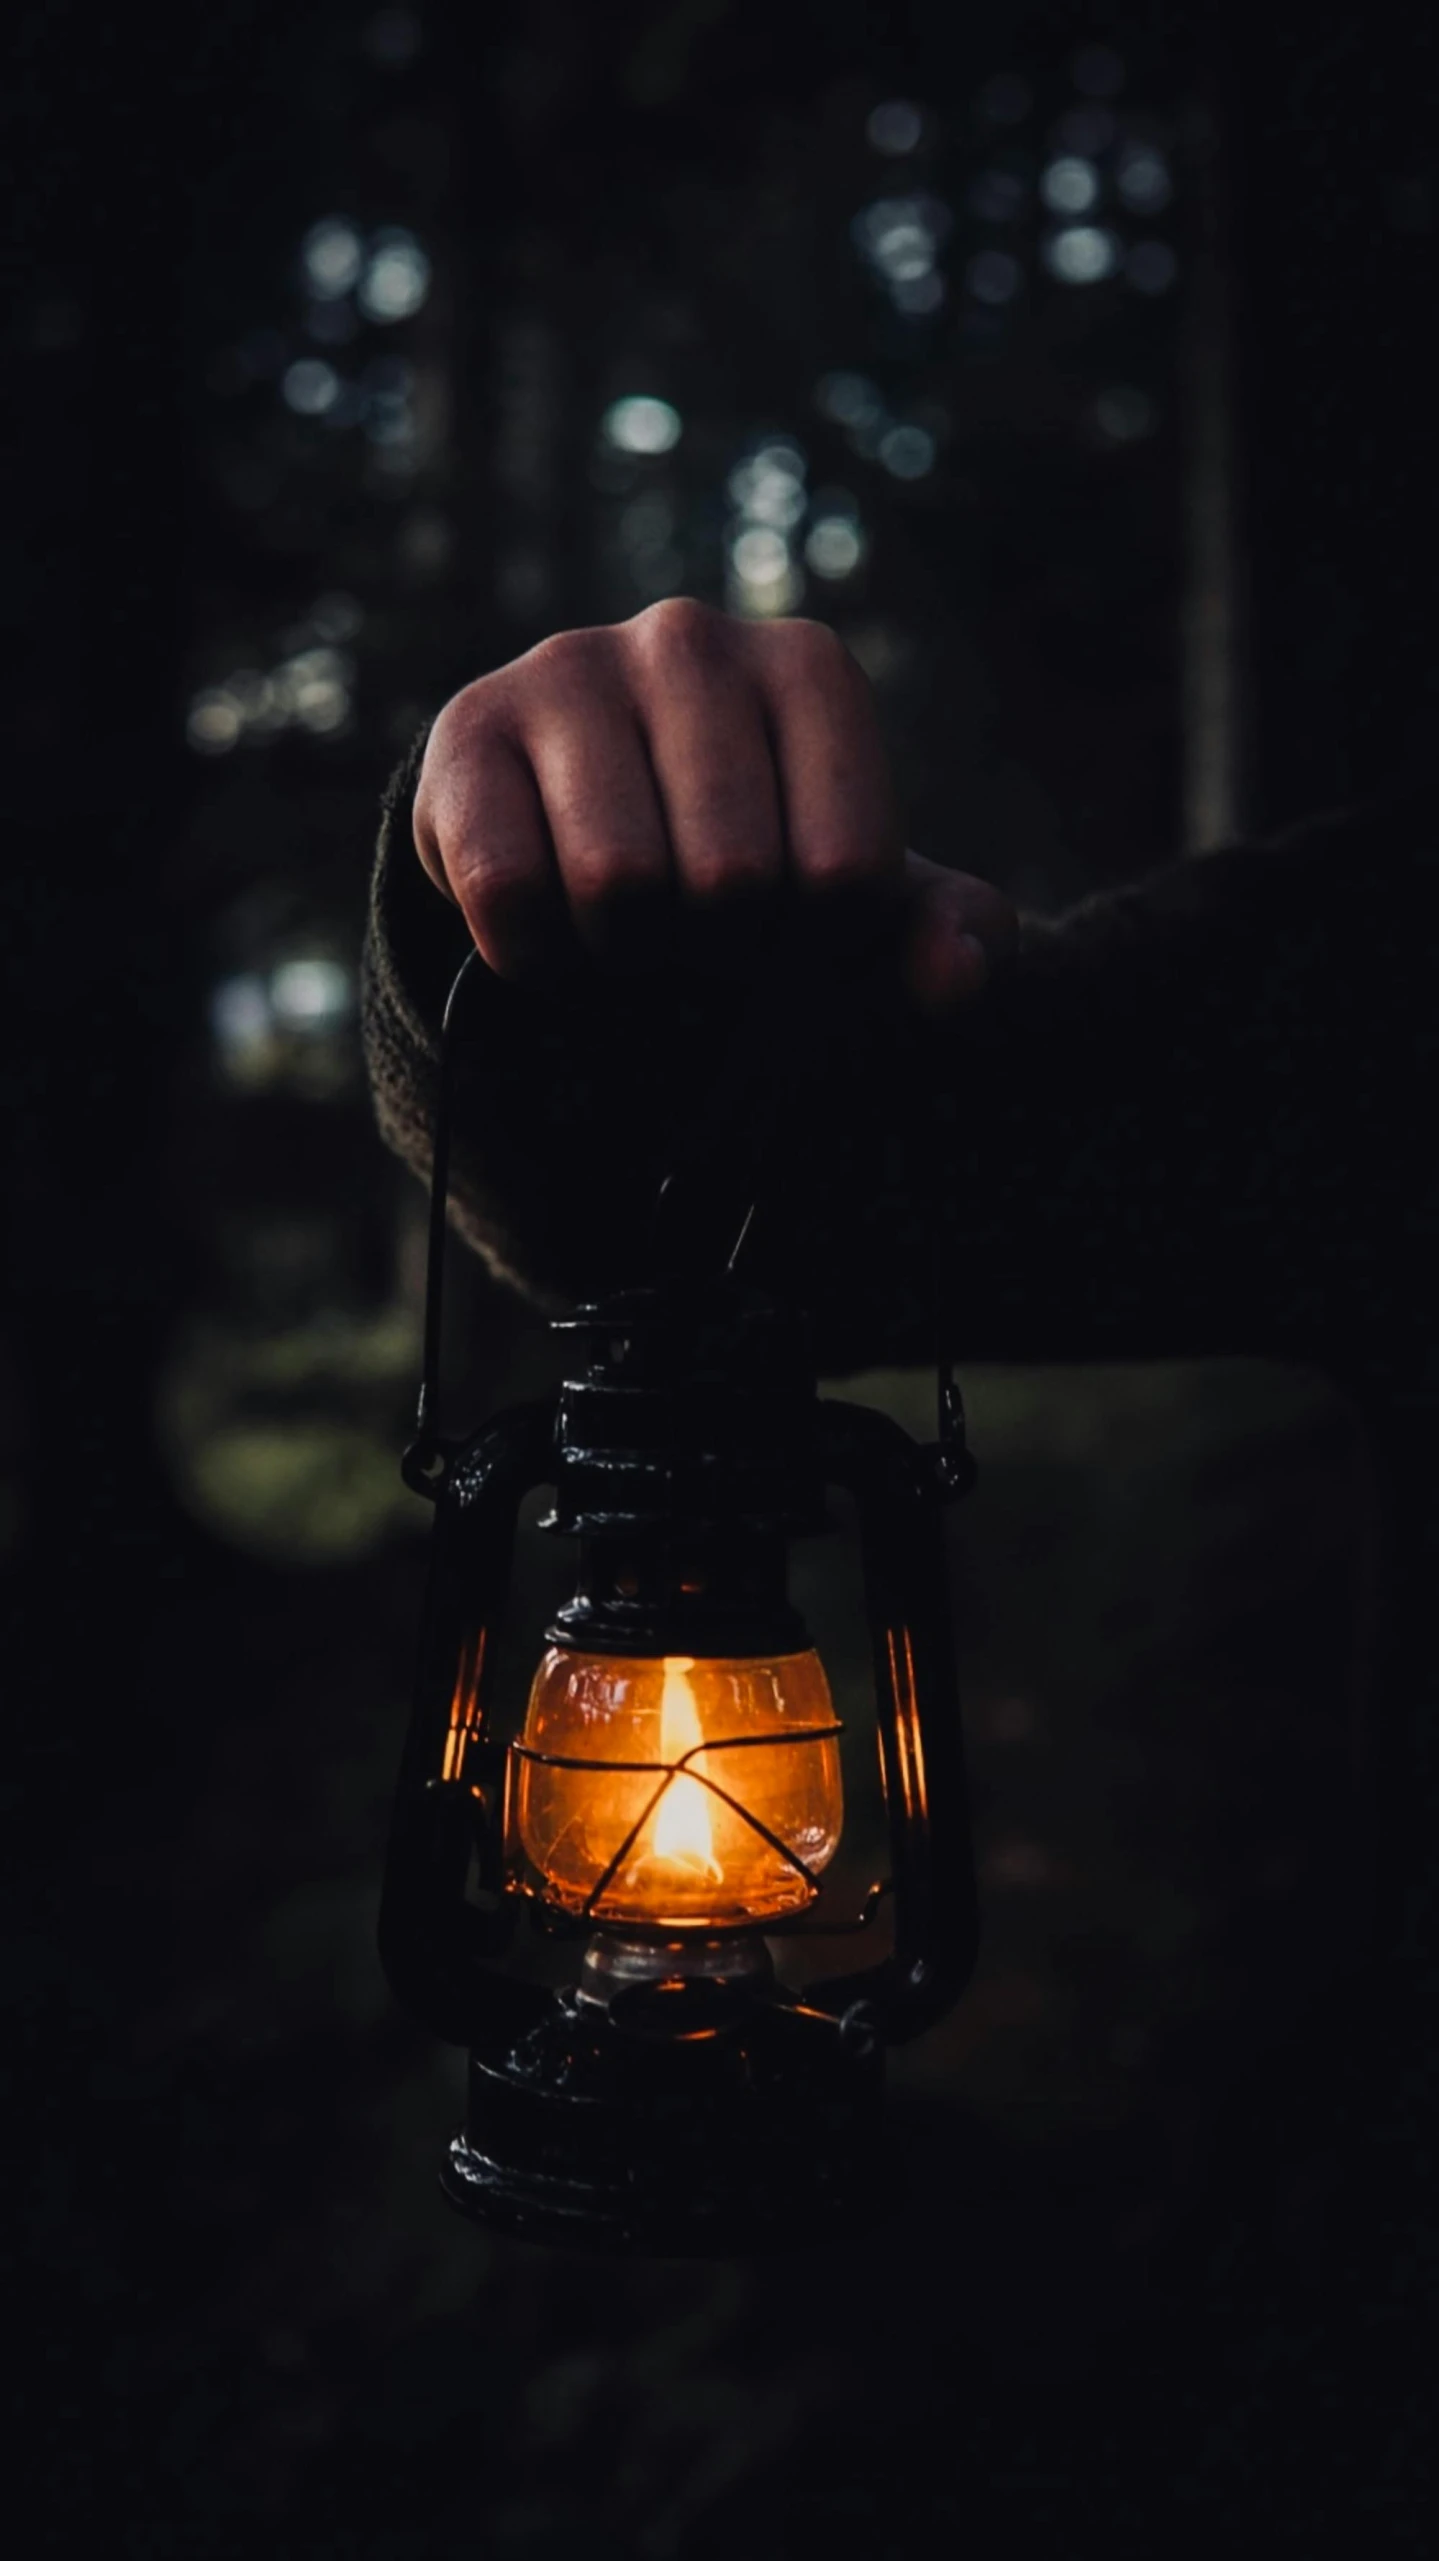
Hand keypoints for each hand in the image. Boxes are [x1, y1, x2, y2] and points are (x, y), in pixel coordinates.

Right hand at [413, 598, 1017, 1010]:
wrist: (587, 849)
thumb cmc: (753, 875)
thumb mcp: (865, 915)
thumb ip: (952, 940)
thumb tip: (959, 975)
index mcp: (809, 667)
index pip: (845, 874)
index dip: (817, 944)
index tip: (788, 921)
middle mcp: (690, 638)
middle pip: (731, 881)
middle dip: (717, 949)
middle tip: (697, 929)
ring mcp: (569, 668)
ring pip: (618, 883)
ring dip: (625, 952)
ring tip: (628, 922)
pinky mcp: (467, 731)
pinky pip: (510, 891)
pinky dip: (538, 955)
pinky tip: (554, 924)